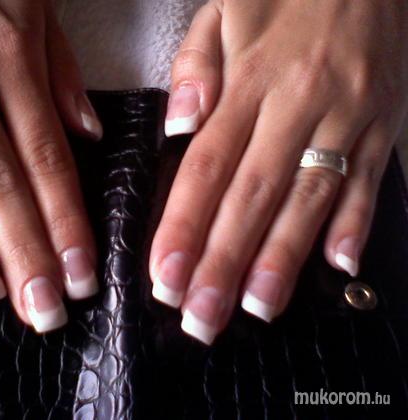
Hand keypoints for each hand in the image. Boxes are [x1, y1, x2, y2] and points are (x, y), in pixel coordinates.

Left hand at [151, 0, 407, 343]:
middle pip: (252, 196)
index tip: (165, 274)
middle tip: (200, 316)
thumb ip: (195, 66)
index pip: (206, 166)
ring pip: (309, 199)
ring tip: (255, 308)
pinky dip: (356, 224)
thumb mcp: (225, 9)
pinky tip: (336, 265)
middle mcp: (297, 105)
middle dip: (223, 261)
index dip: (184, 225)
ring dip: (281, 259)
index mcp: (249, 80)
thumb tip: (178, 125)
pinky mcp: (386, 124)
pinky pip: (372, 181)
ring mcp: (348, 118)